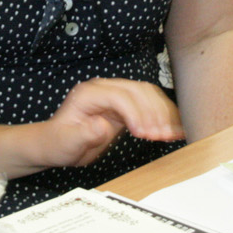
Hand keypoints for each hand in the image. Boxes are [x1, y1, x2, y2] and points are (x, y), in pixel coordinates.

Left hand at [37, 79, 182, 168]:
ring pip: (148, 95)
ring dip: (163, 114)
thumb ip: (82, 134)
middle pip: (138, 91)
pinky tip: (175, 129)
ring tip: (171, 134)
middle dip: (154, 113)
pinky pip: (150, 105)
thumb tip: (101, 126)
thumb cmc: (59, 142)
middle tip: (162, 136)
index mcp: (88, 93)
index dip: (135, 113)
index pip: (119, 96)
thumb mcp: (65, 143)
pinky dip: (164, 116)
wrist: (57, 143)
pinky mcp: (126, 106)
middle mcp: (104, 89)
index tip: (143, 134)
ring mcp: (116, 95)